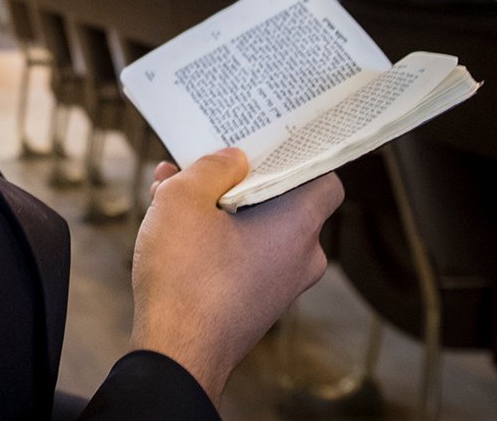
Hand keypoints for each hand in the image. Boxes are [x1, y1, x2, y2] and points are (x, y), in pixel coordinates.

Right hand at [128, 150, 342, 403]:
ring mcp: (278, 285)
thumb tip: (232, 159)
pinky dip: (215, 235)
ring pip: (254, 227)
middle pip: (280, 200)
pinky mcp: (253, 303)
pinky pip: (242, 254)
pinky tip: (171, 222)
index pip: (325, 181)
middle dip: (238, 178)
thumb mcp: (184, 199)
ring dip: (217, 204)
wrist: (174, 353)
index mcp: (298, 227)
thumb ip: (212, 167)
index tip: (268, 142)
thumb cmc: (185, 275)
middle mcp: (300, 258)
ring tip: (172, 186)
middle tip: (205, 160)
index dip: (299, 157)